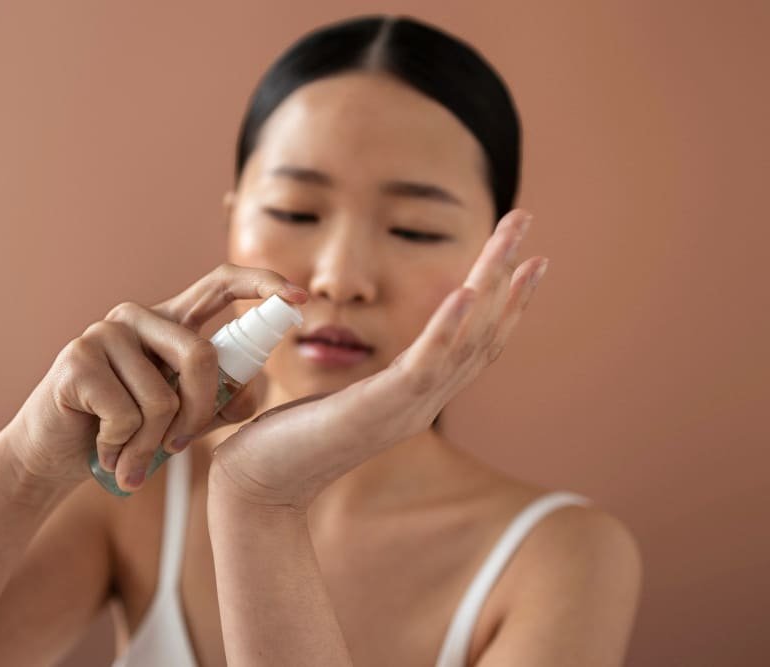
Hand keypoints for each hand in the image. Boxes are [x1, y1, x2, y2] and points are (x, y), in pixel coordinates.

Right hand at [0, 264, 308, 491]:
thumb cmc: (124, 433)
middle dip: (200, 413)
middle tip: (179, 448)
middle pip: (201, 355)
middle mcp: (138, 316)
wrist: (54, 458)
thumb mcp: (183, 418)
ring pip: (162, 396)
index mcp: (169, 322)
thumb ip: (221, 401)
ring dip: (151, 444)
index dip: (264, 284)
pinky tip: (103, 449)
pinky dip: (121, 447)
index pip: (221, 284)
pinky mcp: (76, 358)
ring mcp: (104, 332)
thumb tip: (256, 387)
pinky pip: (127, 414)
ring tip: (128, 454)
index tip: (302, 297)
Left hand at [208, 209, 546, 511]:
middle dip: (507, 273)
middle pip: (481, 333)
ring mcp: (405, 409)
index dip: (504, 300)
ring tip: (512, 242)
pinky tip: (467, 292)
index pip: (472, 343)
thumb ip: (368, 384)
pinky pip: (423, 364)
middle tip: (524, 217)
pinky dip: (446, 328)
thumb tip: (368, 361)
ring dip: (491, 286)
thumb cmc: (289, 443)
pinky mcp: (376, 410)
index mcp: (414, 398)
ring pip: (464, 341)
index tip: (525, 257)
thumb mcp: (340, 403)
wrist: (259, 486)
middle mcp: (421, 403)